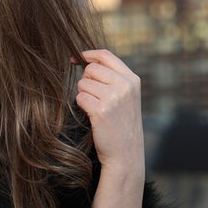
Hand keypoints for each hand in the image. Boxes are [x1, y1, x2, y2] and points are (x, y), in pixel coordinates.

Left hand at [74, 49, 144, 174]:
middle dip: (85, 81)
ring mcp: (114, 98)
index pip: (106, 55)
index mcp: (132, 80)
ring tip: (96, 108)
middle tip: (93, 97)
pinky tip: (92, 116)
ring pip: (83, 83)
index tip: (75, 58)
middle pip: (91, 69)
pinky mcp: (101, 110)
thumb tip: (87, 61)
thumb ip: (113, 78)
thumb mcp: (127, 97)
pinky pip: (79, 98)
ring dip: (83, 95)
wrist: (126, 153)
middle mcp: (125, 86)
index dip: (87, 54)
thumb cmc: (121, 124)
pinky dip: (81, 106)